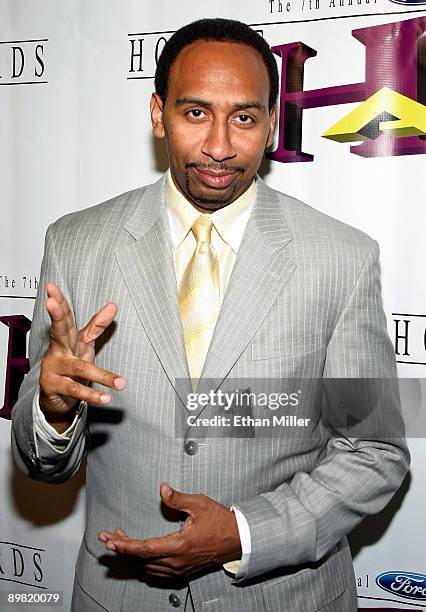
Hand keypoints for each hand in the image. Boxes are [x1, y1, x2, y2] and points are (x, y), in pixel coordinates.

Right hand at [39, 282, 125, 431]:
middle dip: (56, 315)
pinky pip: (75, 389)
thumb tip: (113, 305)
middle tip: (50, 302)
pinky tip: (106, 398)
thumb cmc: (71, 366)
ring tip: (121, 383)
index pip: (64, 317)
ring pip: (79, 368)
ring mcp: (54, 368)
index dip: (59, 301)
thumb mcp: (85, 344)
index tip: (51, 286)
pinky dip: (92, 394)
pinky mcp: (53, 386)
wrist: (57, 399)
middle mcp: (58, 350)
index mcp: (67, 338)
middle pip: (58, 330)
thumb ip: (97, 325)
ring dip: (102, 375)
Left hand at [98, 483, 241, 577]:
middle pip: (142, 558)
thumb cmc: (220, 522)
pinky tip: (141, 553)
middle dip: (123, 548)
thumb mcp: (199, 504)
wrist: (238, 539)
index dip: (125, 545)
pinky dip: (145, 562)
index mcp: (179, 545)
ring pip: (148, 566)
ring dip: (134, 555)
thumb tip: (162, 489)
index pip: (144, 548)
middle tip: (109, 538)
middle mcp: (176, 561)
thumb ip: (178, 498)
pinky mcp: (183, 570)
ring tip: (122, 541)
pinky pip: (157, 570)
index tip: (110, 541)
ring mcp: (179, 568)